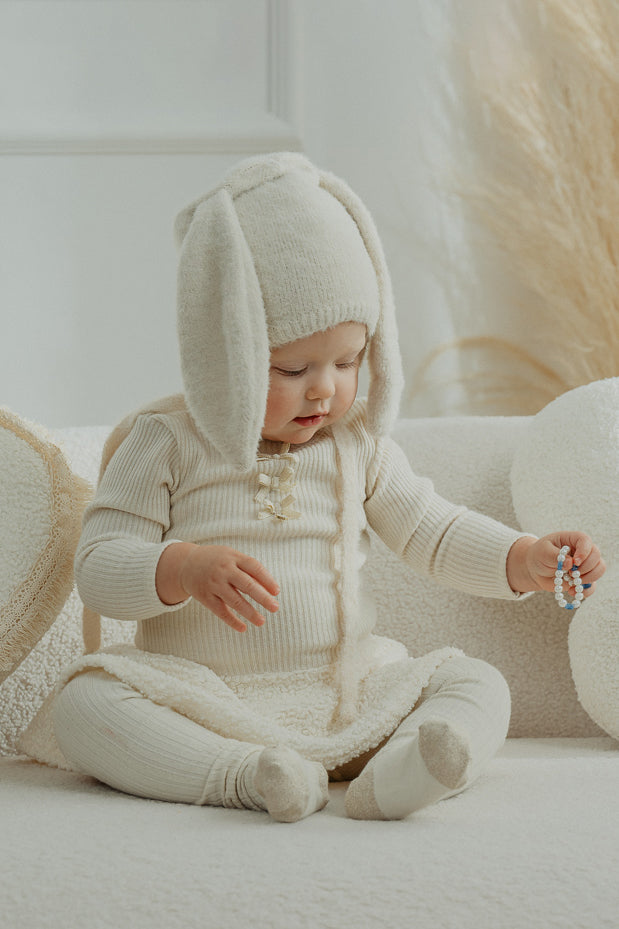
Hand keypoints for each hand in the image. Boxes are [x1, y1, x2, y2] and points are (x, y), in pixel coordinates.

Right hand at [156, 542, 279, 631]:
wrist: (186, 564)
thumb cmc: (217, 561)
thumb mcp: (231, 557)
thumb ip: (248, 569)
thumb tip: (269, 589)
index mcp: (233, 557)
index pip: (254, 567)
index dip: (267, 580)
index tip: (277, 592)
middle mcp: (223, 570)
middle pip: (247, 584)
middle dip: (263, 598)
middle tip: (275, 608)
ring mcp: (213, 584)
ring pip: (234, 601)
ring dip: (250, 613)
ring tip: (261, 621)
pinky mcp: (205, 597)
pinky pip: (221, 611)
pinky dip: (232, 621)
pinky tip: (243, 628)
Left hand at [507, 532, 605, 596]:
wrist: (536, 569)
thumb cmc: (540, 555)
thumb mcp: (543, 551)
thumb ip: (555, 555)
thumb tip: (570, 563)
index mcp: (572, 539)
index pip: (585, 540)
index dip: (584, 551)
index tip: (575, 562)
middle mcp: (582, 551)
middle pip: (596, 556)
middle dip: (586, 567)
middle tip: (571, 573)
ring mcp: (585, 565)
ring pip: (599, 569)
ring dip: (588, 578)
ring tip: (572, 583)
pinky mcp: (583, 579)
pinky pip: (592, 586)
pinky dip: (585, 591)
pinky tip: (571, 592)